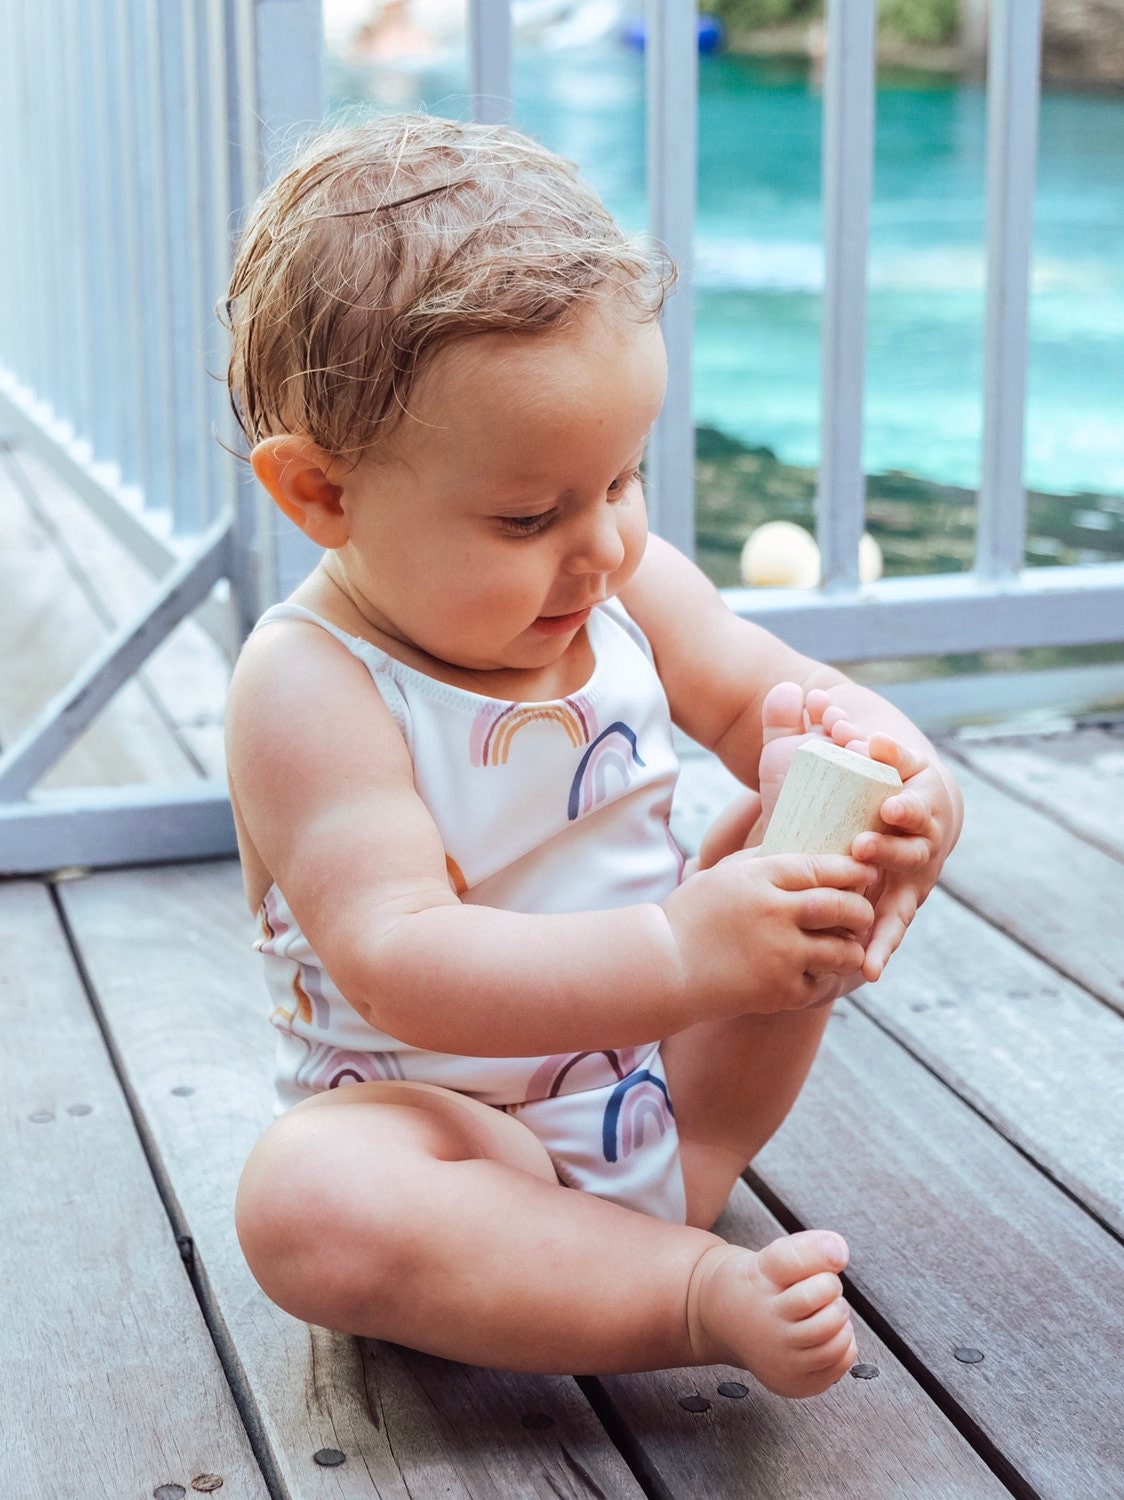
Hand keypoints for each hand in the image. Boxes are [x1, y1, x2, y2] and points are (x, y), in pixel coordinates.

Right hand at [664, 850, 878, 1016]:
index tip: (866, 874)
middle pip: (843, 906)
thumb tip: (806, 851)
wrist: (662, 966)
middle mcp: (776, 913)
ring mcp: (781, 954)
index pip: (823, 868)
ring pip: (843, 950)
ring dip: (851, 948)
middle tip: (862, 913)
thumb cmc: (691, 916)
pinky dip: (826, 978)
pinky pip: (822, 983)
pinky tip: (819, 972)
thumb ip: (764, 861)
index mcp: (761, 878)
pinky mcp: (780, 990)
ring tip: (847, 946)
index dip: (853, 870)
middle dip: (861, 910)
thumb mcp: (723, 873)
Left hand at [825, 729, 958, 981]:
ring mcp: (914, 878)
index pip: (918, 804)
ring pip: (905, 898)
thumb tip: (850, 729)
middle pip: (912, 850)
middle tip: (861, 847)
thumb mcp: (878, 754)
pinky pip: (892, 930)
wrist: (905, 811)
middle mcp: (924, 844)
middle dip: (889, 850)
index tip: (890, 807)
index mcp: (922, 802)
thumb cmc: (883, 775)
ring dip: (887, 911)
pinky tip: (867, 971)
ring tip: (864, 924)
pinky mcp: (899, 904)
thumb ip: (865, 742)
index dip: (906, 807)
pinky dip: (882, 949)